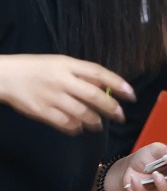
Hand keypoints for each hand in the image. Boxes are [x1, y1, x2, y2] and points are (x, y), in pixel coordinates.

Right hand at [0, 54, 134, 133]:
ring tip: (100, 123)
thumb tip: (105, 86)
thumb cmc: (37, 68)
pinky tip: (80, 127)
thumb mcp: (61, 63)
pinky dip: (76, 126)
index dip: (118, 83)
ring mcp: (52, 97)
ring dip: (95, 120)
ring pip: (82, 112)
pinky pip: (65, 122)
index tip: (131, 93)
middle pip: (94, 95)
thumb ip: (83, 74)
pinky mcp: (41, 111)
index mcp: (68, 65)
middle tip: (120, 115)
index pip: (99, 73)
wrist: (6, 76)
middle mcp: (62, 80)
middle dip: (111, 107)